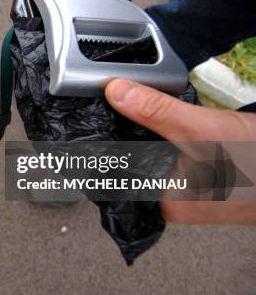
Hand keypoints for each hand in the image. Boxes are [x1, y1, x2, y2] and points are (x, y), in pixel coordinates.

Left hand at [105, 79, 255, 223]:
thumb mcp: (202, 128)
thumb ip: (156, 111)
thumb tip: (116, 92)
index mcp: (166, 201)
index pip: (116, 172)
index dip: (101, 142)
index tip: (90, 113)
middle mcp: (175, 202)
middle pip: (133, 162)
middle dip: (125, 132)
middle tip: (116, 100)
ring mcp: (190, 192)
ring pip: (153, 156)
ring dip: (147, 132)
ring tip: (138, 106)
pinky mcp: (203, 179)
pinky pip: (173, 155)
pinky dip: (167, 135)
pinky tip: (168, 119)